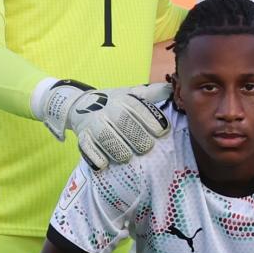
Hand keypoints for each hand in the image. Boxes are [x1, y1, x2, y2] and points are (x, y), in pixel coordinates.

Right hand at [34, 79, 168, 169]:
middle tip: (146, 147)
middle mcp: (107, 110)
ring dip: (116, 147)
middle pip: (121, 121)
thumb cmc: (115, 103)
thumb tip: (173, 87)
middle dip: (135, 135)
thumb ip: (152, 93)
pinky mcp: (82, 136)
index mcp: (123, 100)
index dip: (150, 119)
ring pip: (104, 135)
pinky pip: (86, 147)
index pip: (138, 107)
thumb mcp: (132, 95)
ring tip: (127, 157)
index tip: (162, 131)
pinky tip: (103, 165)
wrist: (80, 104)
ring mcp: (93, 123)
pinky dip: (94, 156)